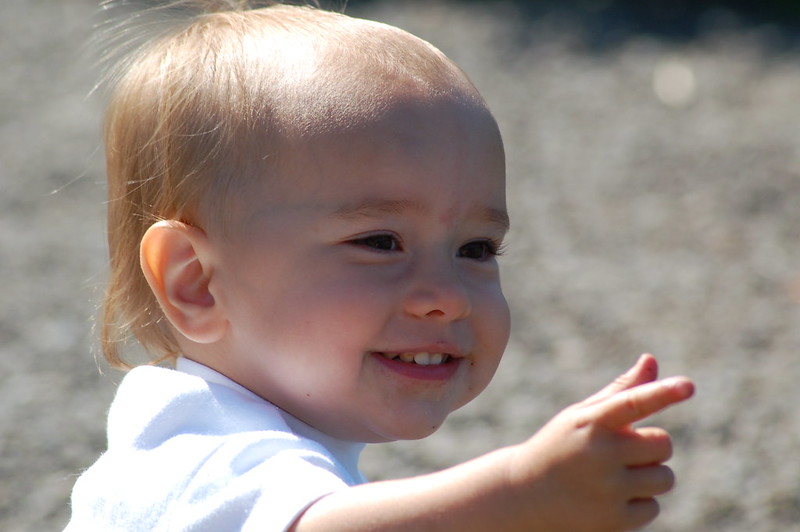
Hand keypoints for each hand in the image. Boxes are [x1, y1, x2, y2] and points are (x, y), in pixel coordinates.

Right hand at [505, 354, 693, 531]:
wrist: (523, 496)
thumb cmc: (560, 447)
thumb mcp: (583, 416)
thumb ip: (622, 391)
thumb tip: (651, 359)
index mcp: (590, 421)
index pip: (633, 403)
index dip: (663, 393)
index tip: (688, 385)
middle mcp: (599, 453)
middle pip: (663, 444)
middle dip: (651, 448)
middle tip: (623, 452)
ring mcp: (607, 488)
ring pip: (664, 477)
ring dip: (648, 477)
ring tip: (613, 478)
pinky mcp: (613, 519)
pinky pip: (652, 507)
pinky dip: (637, 504)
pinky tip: (608, 500)